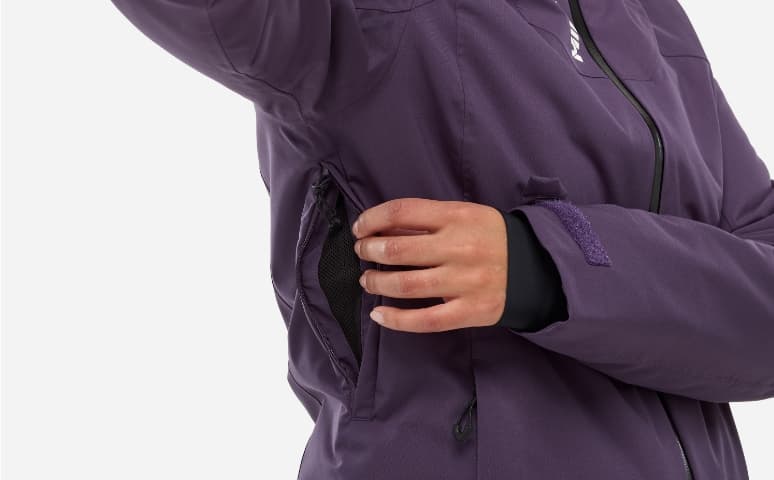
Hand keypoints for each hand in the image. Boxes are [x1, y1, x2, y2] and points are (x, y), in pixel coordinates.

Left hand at [352, 198, 507, 332]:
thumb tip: (381, 228)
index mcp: (457, 217)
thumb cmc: (489, 238)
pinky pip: (424, 320)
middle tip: (362, 252)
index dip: (372, 219)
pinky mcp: (470, 311)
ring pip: (405, 285)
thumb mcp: (464, 215)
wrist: (534, 267)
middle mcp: (459, 248)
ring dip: (376, 282)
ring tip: (367, 280)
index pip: (402, 211)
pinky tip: (379, 314)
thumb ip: (426, 220)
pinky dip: (395, 319)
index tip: (360, 228)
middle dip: (369, 251)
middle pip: (397, 249)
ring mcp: (465, 282)